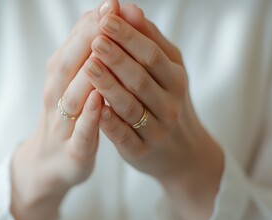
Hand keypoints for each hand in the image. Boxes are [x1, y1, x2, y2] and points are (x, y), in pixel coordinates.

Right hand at [10, 1, 119, 219]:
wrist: (52, 161)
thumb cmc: (70, 115)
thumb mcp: (72, 82)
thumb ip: (84, 54)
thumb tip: (99, 17)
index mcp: (59, 78)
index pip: (73, 45)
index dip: (92, 24)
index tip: (112, 4)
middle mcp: (56, 96)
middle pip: (69, 64)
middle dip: (89, 39)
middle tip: (109, 16)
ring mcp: (63, 125)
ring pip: (73, 95)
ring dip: (88, 73)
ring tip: (104, 51)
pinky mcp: (74, 150)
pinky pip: (82, 132)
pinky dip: (89, 116)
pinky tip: (100, 101)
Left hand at [88, 6, 223, 219]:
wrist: (183, 152)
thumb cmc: (168, 101)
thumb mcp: (167, 70)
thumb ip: (148, 40)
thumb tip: (128, 7)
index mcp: (175, 80)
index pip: (151, 54)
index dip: (129, 37)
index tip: (107, 18)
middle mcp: (169, 104)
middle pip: (140, 78)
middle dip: (117, 57)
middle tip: (96, 39)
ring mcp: (156, 130)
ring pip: (130, 106)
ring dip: (109, 87)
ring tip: (89, 66)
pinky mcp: (141, 151)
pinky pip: (124, 137)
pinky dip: (110, 123)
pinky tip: (96, 109)